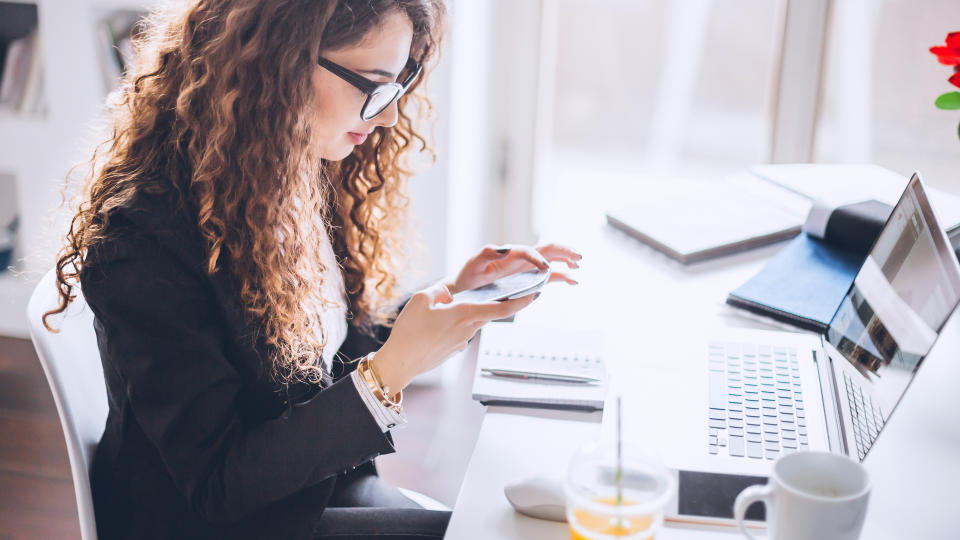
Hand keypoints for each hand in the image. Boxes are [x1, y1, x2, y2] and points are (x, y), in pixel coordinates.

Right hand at [372, 280, 540, 391]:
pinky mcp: (454, 350)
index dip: (521, 301)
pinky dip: (451, 325)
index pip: (502, 308)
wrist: (400, 363)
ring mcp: (462, 342)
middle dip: (490, 302)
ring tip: (435, 313)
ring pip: (470, 321)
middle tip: (485, 294)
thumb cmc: (410, 332)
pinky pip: (458, 331)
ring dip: (462, 314)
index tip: (535, 294)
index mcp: (465, 314)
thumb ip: (440, 290)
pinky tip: (431, 327)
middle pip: (487, 312)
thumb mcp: (421, 298)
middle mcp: (468, 329)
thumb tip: (449, 293)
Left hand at [446, 243, 582, 294]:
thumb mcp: (472, 264)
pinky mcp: (528, 279)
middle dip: (563, 251)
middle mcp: (521, 259)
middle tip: (578, 257)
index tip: (545, 268)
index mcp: (509, 254)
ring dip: (566, 261)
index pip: (528, 251)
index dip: (538, 258)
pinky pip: (549, 276)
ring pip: (551, 260)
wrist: (464, 291)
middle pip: (546, 249)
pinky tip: (573, 280)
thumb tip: (504, 248)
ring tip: (578, 265)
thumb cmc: (468, 277)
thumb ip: (486, 254)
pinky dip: (562, 277)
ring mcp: (526, 269)